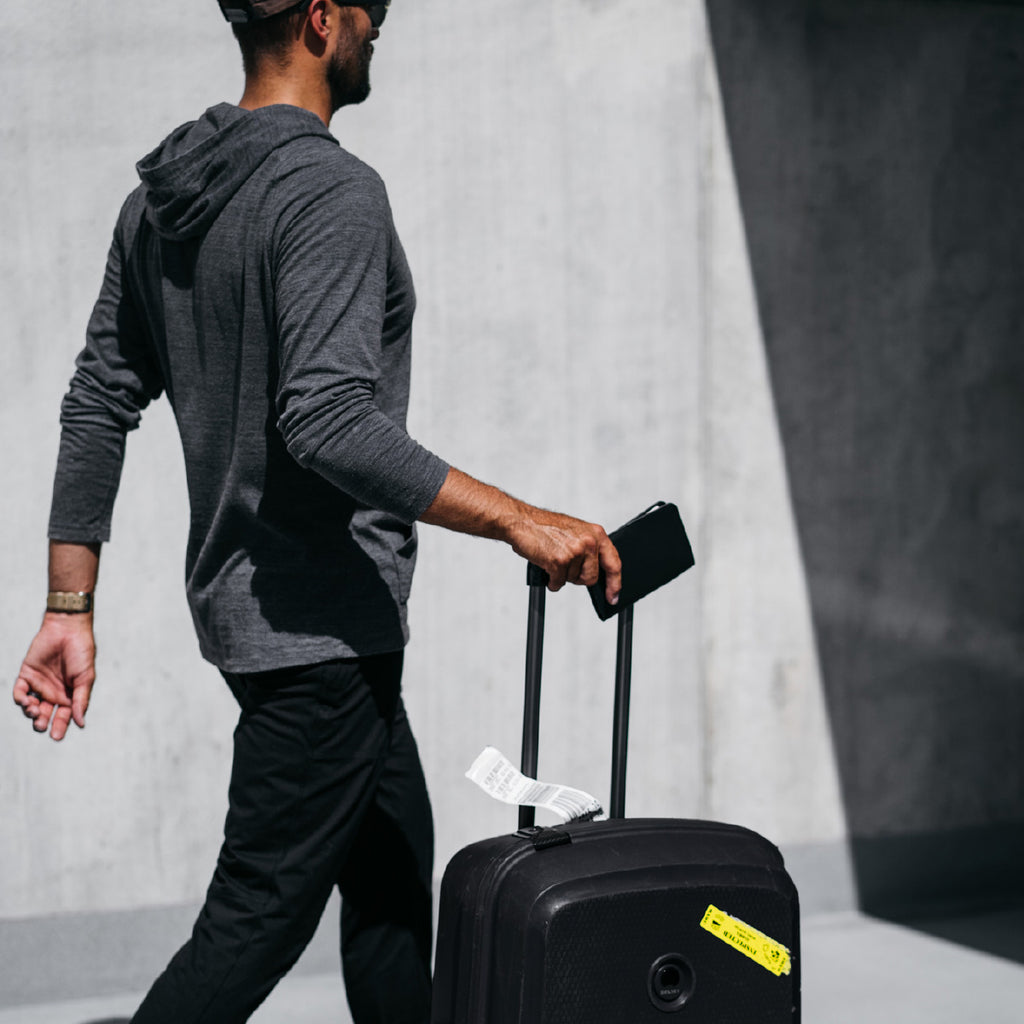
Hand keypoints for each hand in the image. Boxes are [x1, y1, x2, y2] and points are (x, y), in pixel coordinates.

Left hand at [13, 613, 95, 740]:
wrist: (67, 629)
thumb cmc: (81, 652)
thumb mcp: (85, 678)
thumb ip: (81, 700)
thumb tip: (80, 723)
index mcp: (69, 694)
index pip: (63, 716)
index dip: (59, 727)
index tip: (56, 736)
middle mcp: (53, 692)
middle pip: (45, 714)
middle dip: (42, 723)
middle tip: (41, 725)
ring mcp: (39, 684)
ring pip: (31, 706)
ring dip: (31, 713)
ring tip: (35, 711)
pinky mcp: (26, 675)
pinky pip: (20, 692)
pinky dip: (20, 699)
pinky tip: (27, 701)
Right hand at [508, 508, 621, 603]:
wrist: (522, 521)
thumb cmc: (545, 526)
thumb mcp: (576, 531)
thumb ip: (590, 548)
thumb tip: (596, 571)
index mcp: (596, 533)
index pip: (613, 563)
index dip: (615, 583)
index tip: (613, 596)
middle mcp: (589, 542)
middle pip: (591, 577)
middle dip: (578, 577)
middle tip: (565, 565)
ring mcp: (575, 551)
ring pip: (573, 580)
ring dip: (562, 575)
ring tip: (552, 558)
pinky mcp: (559, 561)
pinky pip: (559, 582)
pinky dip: (551, 580)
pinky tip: (546, 566)